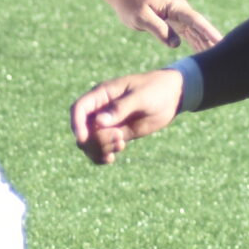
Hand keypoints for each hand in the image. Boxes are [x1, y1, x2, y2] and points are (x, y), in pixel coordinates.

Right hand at [70, 69, 185, 164]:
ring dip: (99, 149)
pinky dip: (102, 156)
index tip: (84, 138)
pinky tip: (112, 158)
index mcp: (102, 95)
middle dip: (95, 140)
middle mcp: (100, 110)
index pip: (79, 109)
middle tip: (118, 138)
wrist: (171, 97)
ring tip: (121, 145)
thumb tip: (99, 122)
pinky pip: (101, 149)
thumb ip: (120, 108)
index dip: (77, 124)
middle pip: (82, 130)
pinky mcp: (117, 135)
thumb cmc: (155, 89)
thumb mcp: (140, 96)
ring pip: (90, 143)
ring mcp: (108, 124)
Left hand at [108, 0, 219, 50]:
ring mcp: (178, 17)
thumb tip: (176, 45)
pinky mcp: (173, 23)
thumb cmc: (130, 4)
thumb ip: (159, 29)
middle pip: (201, 28)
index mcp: (175, 7)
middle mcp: (180, 11)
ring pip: (196, 33)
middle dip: (213, 41)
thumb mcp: (141, 17)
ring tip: (220, 59)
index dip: (208, 32)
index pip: (196, 21)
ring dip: (207, 44)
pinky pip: (189, 35)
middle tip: (227, 56)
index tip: (221, 42)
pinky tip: (204, 54)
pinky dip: (197, 44)